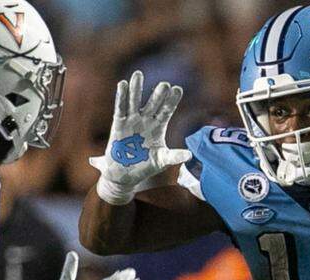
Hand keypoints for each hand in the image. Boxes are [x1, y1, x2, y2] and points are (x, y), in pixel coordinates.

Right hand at [88, 70, 190, 204]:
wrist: (125, 175)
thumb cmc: (145, 167)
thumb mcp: (161, 161)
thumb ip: (174, 156)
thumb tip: (190, 155)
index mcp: (158, 127)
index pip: (167, 111)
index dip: (172, 101)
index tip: (177, 89)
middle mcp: (146, 120)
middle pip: (153, 103)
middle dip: (158, 94)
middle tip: (164, 84)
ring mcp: (132, 121)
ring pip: (135, 101)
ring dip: (136, 88)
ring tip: (138, 74)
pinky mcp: (119, 124)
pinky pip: (120, 109)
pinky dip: (121, 97)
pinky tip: (122, 85)